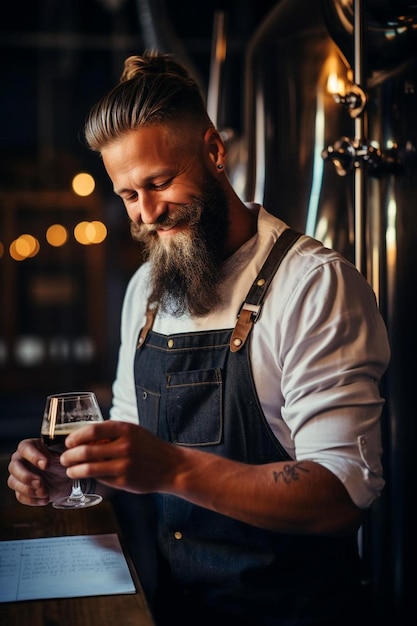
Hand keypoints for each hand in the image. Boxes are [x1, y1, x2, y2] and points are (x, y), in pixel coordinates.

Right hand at [7, 438, 72, 505]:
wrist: (65, 479)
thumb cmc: (62, 461)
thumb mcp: (64, 453)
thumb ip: (62, 448)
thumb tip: (68, 445)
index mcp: (30, 446)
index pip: (25, 448)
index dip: (33, 457)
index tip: (46, 465)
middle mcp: (20, 460)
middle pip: (13, 467)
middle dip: (26, 477)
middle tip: (40, 483)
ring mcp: (18, 476)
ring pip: (13, 482)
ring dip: (28, 490)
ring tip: (44, 492)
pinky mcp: (20, 490)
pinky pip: (20, 496)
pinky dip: (32, 499)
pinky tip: (44, 499)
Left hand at [60, 420, 176, 493]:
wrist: (172, 466)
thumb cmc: (148, 446)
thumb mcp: (133, 431)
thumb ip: (111, 432)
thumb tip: (83, 437)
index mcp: (126, 430)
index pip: (92, 430)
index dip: (75, 437)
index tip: (68, 442)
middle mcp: (125, 447)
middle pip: (86, 451)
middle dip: (69, 456)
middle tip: (64, 458)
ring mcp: (125, 466)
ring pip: (89, 469)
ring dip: (74, 470)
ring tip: (70, 470)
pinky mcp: (125, 482)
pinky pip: (101, 479)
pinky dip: (91, 477)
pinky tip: (88, 476)